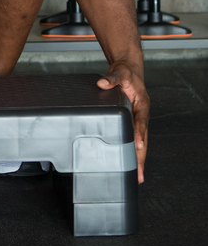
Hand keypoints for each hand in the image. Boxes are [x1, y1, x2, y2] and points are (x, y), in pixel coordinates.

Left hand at [97, 63, 149, 183]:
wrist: (127, 69)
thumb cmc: (125, 72)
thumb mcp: (119, 72)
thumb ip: (111, 78)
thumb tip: (102, 83)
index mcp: (142, 104)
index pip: (141, 121)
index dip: (139, 133)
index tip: (138, 145)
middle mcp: (141, 114)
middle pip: (143, 138)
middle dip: (141, 157)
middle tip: (139, 175)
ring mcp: (137, 119)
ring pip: (139, 142)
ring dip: (138, 158)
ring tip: (137, 176)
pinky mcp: (131, 120)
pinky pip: (133, 137)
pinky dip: (132, 150)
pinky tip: (129, 162)